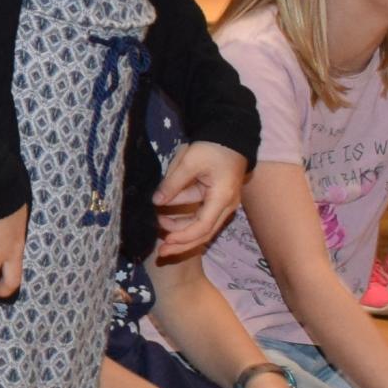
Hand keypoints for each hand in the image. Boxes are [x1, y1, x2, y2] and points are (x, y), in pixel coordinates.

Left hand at [153, 141, 247, 257]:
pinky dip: (185, 220)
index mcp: (222, 198)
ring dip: (181, 230)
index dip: (183, 237)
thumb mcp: (189, 162)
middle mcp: (226, 206)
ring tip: (159, 227)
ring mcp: (223, 205)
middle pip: (204, 234)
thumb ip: (172, 184)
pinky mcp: (216, 200)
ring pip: (202, 227)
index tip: (165, 243)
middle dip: (182, 244)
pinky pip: (201, 216)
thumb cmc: (212, 147)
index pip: (202, 227)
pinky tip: (168, 220)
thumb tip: (156, 202)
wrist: (230, 136)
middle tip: (161, 252)